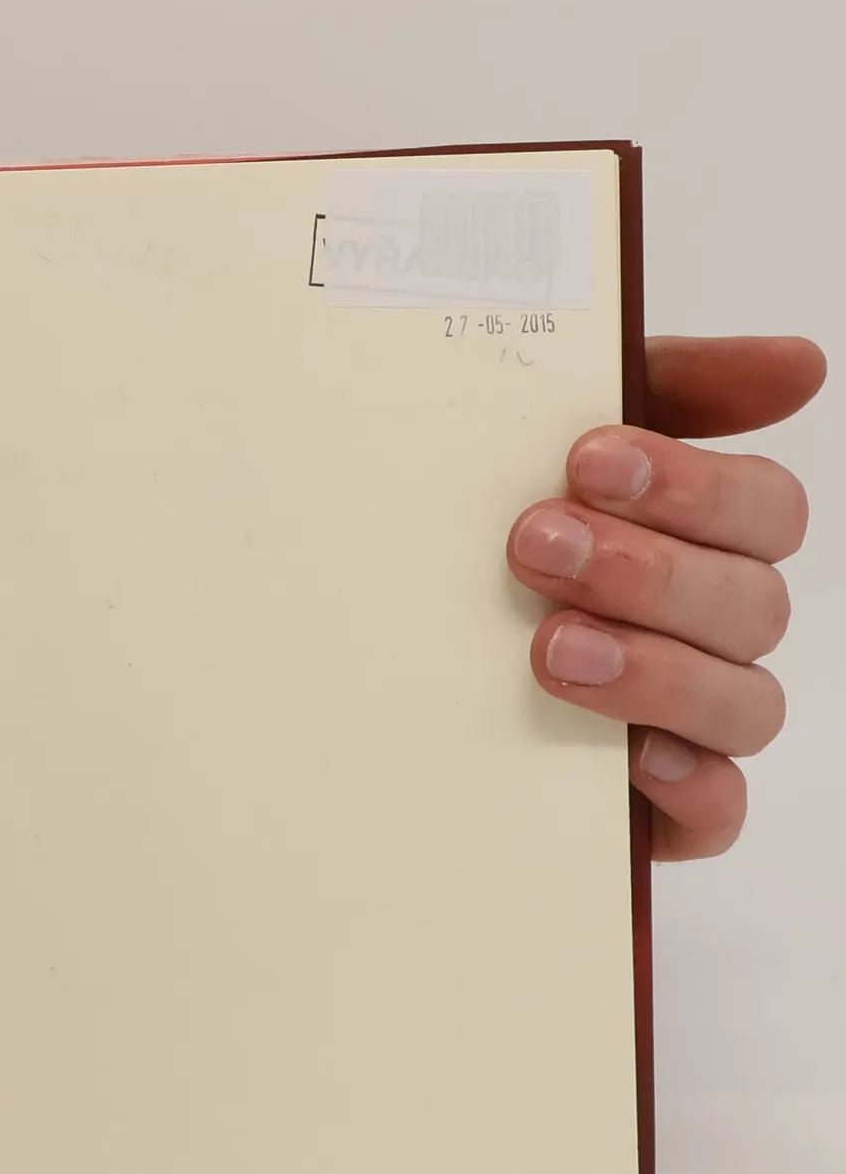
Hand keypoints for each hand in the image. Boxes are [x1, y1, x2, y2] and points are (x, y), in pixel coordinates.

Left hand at [509, 336, 824, 860]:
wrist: (370, 661)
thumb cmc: (476, 532)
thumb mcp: (535, 437)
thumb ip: (658, 385)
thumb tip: (802, 363)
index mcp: (701, 537)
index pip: (764, 507)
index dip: (692, 484)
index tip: (589, 458)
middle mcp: (709, 628)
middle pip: (752, 601)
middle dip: (647, 570)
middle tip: (534, 544)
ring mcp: (689, 720)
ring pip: (744, 704)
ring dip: (655, 670)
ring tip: (551, 649)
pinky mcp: (658, 805)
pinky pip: (716, 811)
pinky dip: (690, 785)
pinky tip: (633, 758)